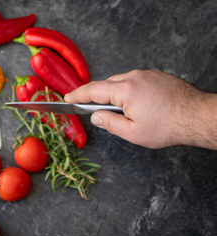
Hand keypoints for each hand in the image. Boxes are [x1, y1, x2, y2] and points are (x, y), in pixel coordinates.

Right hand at [65, 70, 216, 148]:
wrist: (196, 116)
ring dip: (116, 94)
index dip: (78, 95)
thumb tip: (96, 117)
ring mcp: (147, 74)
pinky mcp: (157, 75)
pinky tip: (138, 105)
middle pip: (107, 84)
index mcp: (125, 90)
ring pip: (121, 82)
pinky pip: (135, 81)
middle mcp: (135, 77)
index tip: (68, 98)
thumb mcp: (132, 132)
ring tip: (124, 112)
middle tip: (96, 112)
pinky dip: (129, 91)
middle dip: (98, 96)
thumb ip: (109, 123)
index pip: (93, 90)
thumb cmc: (167, 126)